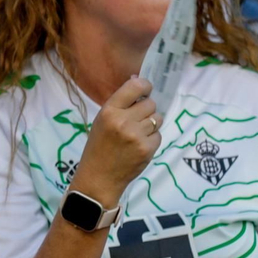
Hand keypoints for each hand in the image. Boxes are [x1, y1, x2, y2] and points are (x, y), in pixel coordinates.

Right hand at [69, 76, 160, 206]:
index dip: (145, 86)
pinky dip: (152, 139)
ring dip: (151, 124)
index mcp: (109, 111)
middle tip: (136, 120)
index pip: (135, 86)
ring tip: (138, 133)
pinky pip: (158, 135)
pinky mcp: (147, 148)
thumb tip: (138, 81)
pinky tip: (139, 146)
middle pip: (150, 103)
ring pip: (157, 118)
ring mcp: (137, 135)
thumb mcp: (102, 120)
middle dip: (146, 110)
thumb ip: (120, 103)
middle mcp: (123, 120)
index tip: (145, 90)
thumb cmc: (98, 146)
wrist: (99, 177)